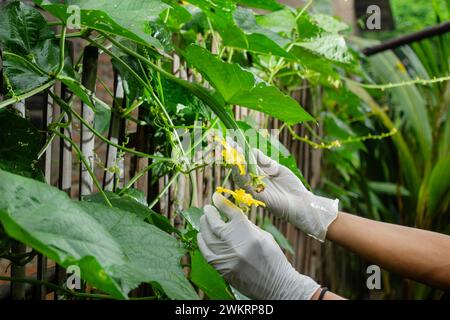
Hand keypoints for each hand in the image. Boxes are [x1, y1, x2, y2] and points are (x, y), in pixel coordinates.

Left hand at [197, 192, 319, 299]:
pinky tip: (201, 236)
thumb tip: (231, 216)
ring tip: (204, 220)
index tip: (216, 197)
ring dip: (204, 227)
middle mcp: (236, 245)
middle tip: (207, 208)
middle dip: (209, 214)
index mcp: (248, 233)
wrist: (277, 285)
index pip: (230, 212)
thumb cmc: (274, 258)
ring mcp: (227, 259)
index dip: (221, 203)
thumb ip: (246, 225)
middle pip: (215, 224)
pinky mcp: (222, 270)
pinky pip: (206, 253)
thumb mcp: (264, 236)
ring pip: (207, 238)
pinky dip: (202, 243)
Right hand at [234, 148, 338, 240]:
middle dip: (234, 155)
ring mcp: (254, 190)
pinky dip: (241, 175)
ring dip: (236, 163)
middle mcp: (254, 182)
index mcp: (259, 176)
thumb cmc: (291, 187)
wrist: (301, 202)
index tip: (233, 140)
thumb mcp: (277, 169)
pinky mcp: (257, 197)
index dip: (240, 152)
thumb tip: (252, 150)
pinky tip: (238, 165)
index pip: (246, 162)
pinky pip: (246, 185)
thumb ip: (265, 162)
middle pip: (240, 168)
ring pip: (240, 176)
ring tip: (234, 151)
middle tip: (229, 143)